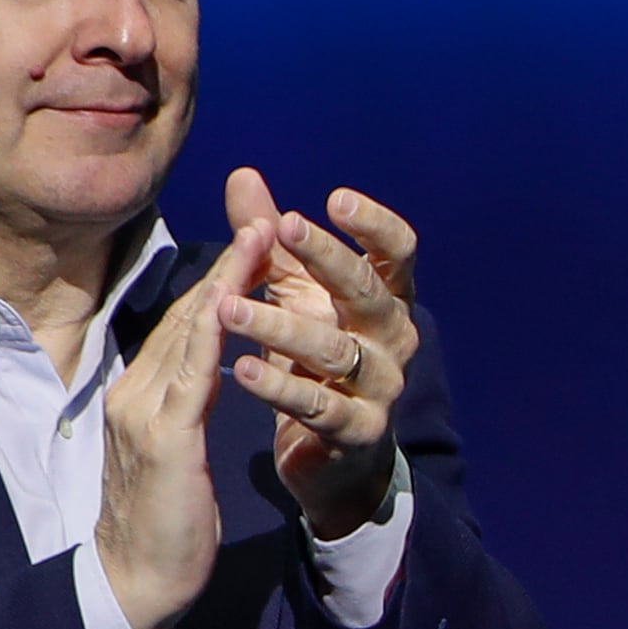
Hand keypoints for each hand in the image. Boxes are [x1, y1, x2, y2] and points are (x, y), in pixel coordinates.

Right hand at [95, 221, 269, 628]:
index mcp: (142, 393)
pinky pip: (191, 376)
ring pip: (190, 334)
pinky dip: (212, 335)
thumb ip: (184, 406)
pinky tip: (233, 303)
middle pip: (188, 316)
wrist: (136, 579)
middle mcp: (135, 391)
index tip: (255, 240)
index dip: (221, 280)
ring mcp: (144, 411)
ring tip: (260, 237)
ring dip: (226, 283)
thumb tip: (200, 373)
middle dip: (228, 265)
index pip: (187, 325)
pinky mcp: (162, 439)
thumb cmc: (164, 519)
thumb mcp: (176, 449)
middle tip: (264, 216)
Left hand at [222, 169, 419, 540]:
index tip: (334, 198)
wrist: (336, 453)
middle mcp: (395, 339)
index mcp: (387, 299)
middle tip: (284, 227)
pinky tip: (240, 369)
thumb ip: (270, 240)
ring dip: (279, 327)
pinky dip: (279, 388)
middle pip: (369, 292)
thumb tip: (243, 175)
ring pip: (335, 350)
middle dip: (327, 258)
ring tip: (229, 309)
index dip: (374, 226)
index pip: (399, 254)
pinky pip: (319, 405)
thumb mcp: (293, 293)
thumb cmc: (314, 359)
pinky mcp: (359, 430)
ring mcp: (382, 386)